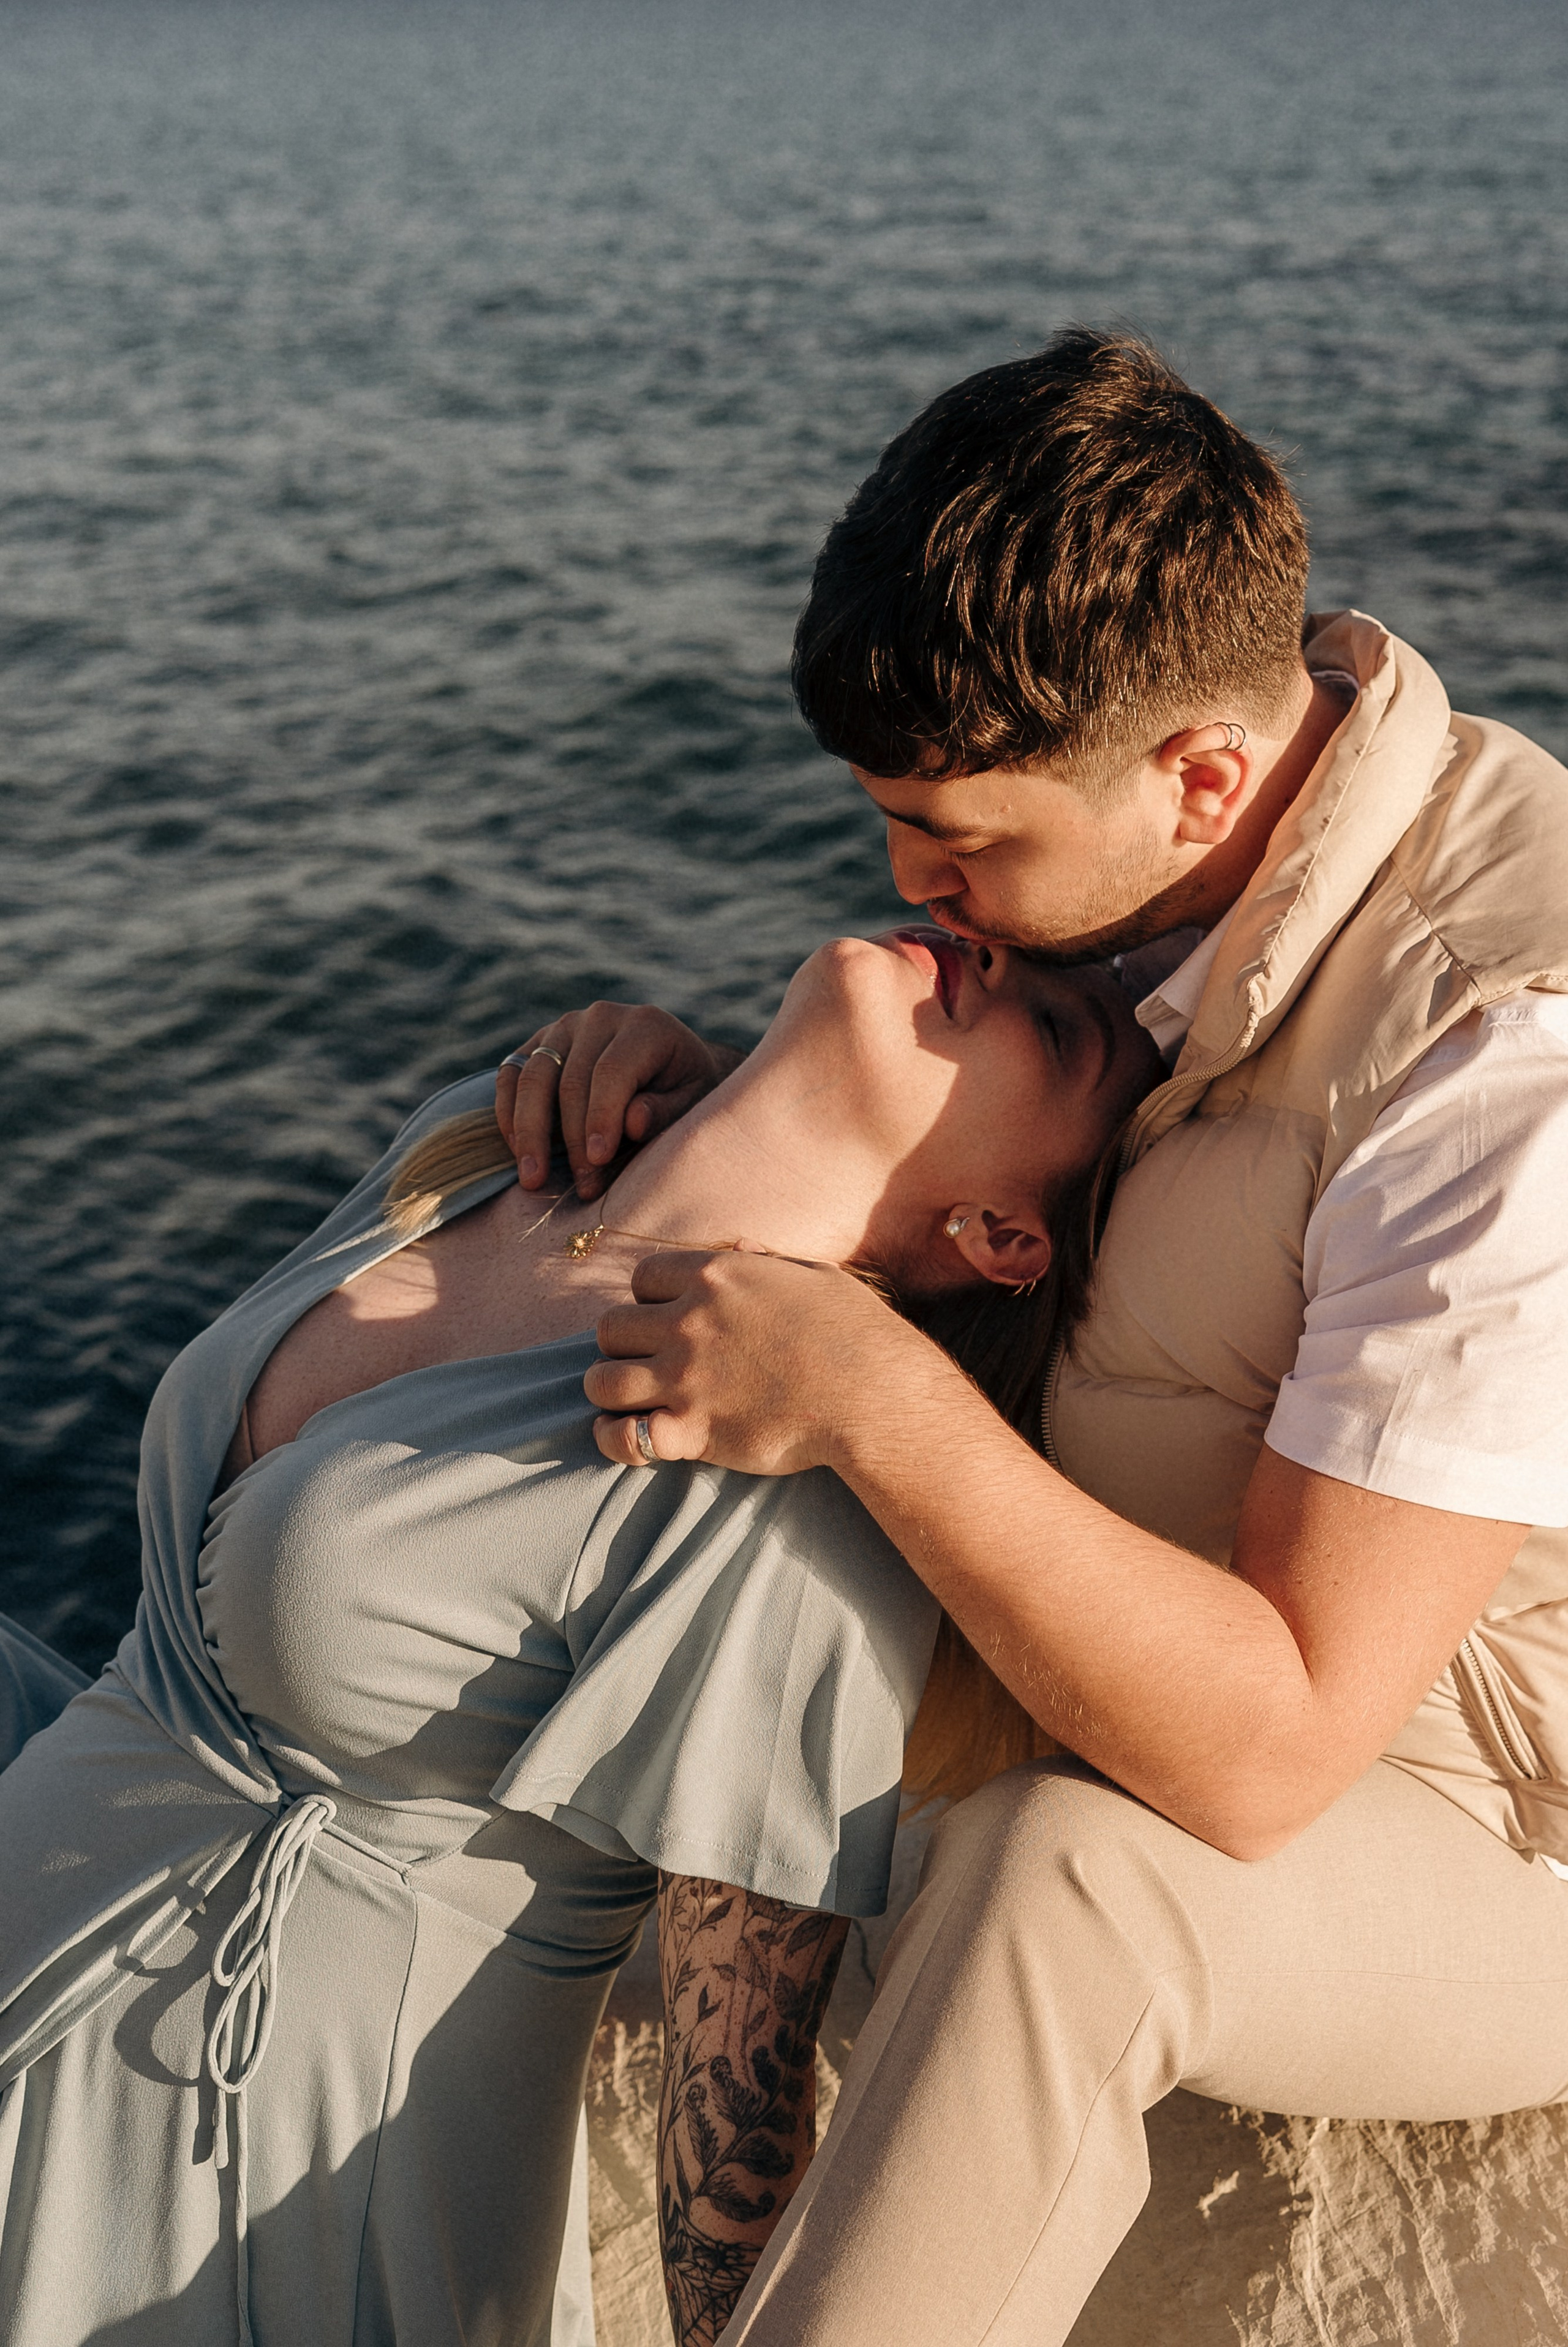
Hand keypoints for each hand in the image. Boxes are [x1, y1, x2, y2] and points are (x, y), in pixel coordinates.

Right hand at [496, 1004, 743, 1198]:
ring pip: (533, 1076)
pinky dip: (509, 1113)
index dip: (601, 1117)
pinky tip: (518, 1151)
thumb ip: (665, 1111)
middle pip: (570, 1079)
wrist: (671, 1063)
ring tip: (533, 1180)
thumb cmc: (685, 1090)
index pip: (612, 1072)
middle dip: (572, 1139)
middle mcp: (601, 1017)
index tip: (598, 1161)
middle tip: (580, 1187)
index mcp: (645, 1026)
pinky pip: (511, 1074)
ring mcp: (565, 1026)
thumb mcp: (693, 1102)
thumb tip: (632, 1122)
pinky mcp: (539, 1042)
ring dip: (529, 1132)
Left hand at [585, 1248, 924, 1474]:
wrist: (876, 1396)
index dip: (650, 1300)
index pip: (641, 1277)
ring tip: (634, 1401)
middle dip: (625, 1344)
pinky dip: (615, 1439)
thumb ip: (767, 1261)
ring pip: (601, 1379)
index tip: (670, 1320)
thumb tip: (740, 1250)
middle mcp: (689, 1322)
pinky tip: (629, 1437)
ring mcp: (685, 1377)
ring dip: (612, 1390)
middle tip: (652, 1363)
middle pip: (610, 1326)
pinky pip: (620, 1436)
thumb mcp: (815, 1276)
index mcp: (715, 1277)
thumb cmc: (856, 1334)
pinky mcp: (691, 1429)